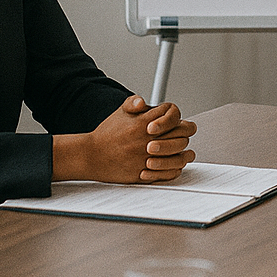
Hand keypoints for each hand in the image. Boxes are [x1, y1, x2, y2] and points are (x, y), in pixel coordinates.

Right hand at [53, 95, 196, 183]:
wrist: (90, 156)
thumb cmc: (107, 134)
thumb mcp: (120, 112)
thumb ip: (134, 102)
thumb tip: (145, 102)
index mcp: (143, 123)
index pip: (173, 114)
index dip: (176, 116)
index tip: (173, 120)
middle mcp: (147, 141)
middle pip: (182, 135)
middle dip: (185, 132)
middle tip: (184, 133)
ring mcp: (147, 158)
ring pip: (179, 156)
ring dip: (185, 153)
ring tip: (186, 152)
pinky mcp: (144, 174)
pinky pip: (169, 173)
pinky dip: (175, 169)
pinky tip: (175, 164)